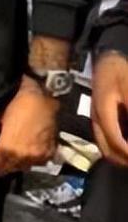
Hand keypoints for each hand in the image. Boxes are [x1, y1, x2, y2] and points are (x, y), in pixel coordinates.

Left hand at [0, 80, 58, 176]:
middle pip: (7, 169)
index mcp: (8, 148)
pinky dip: (30, 158)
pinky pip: (37, 162)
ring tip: (9, 155)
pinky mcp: (50, 152)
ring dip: (16, 163)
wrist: (42, 92)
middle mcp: (24, 157)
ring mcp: (39, 156)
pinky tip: (25, 152)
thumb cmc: (15, 100)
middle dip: (1, 165)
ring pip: (22, 167)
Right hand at [91, 52, 127, 166]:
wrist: (106, 62)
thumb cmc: (119, 72)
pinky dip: (118, 147)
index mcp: (104, 113)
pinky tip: (126, 145)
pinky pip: (107, 139)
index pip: (115, 142)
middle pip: (107, 149)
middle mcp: (97, 119)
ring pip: (105, 147)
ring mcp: (97, 119)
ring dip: (120, 156)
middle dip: (124, 160)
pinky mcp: (101, 118)